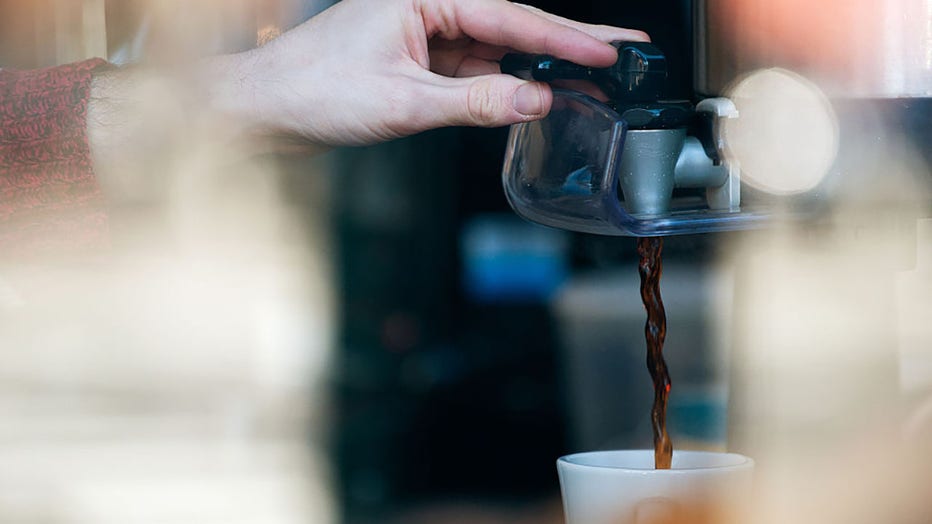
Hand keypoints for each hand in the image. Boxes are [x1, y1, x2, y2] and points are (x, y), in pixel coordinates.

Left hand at [212, 0, 648, 146]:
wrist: (266, 111)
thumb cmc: (314, 91)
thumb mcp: (404, 102)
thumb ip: (477, 102)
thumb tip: (536, 101)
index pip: (508, 17)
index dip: (563, 39)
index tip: (608, 52)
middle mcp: (426, 5)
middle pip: (510, 25)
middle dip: (566, 42)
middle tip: (622, 48)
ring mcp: (422, 32)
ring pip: (494, 49)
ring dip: (538, 67)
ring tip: (591, 76)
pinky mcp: (417, 60)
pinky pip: (472, 70)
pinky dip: (503, 85)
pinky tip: (534, 95)